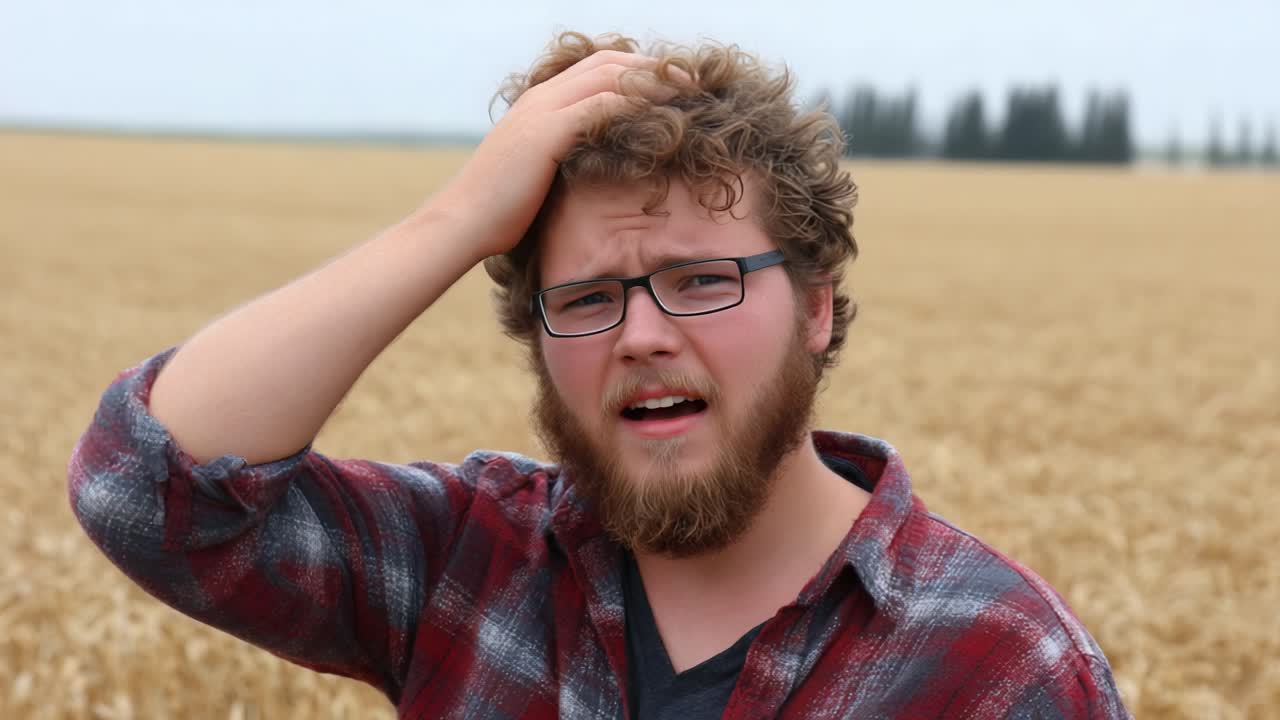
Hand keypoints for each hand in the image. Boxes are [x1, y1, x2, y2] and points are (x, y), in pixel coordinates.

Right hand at [426, 50, 682, 260]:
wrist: (462, 223)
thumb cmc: (496, 212)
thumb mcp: (532, 174)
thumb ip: (559, 159)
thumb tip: (589, 169)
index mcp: (537, 105)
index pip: (595, 68)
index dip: (635, 71)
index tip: (669, 86)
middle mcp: (540, 99)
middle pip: (608, 63)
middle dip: (653, 69)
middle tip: (690, 84)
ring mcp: (542, 112)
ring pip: (608, 78)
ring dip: (652, 83)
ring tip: (687, 95)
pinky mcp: (546, 134)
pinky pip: (600, 107)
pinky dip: (634, 106)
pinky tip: (660, 117)